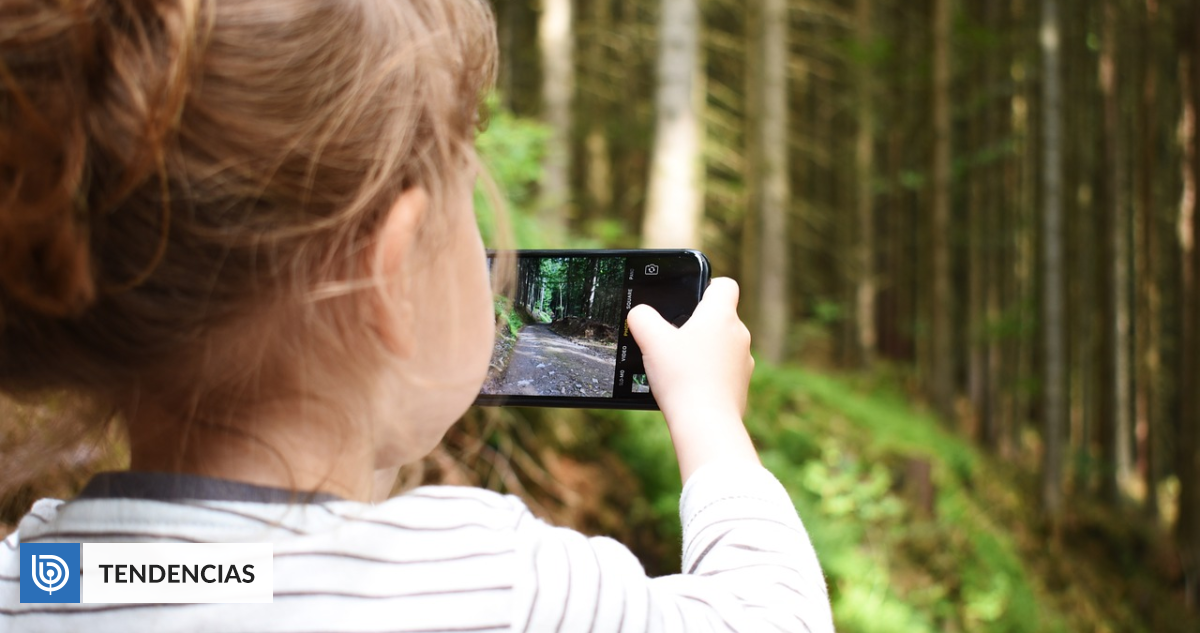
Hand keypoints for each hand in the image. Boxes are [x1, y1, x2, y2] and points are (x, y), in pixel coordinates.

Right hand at [627, 278, 759, 481]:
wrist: (705, 424)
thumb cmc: (681, 377)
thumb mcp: (650, 340)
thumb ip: (641, 318)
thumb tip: (639, 314)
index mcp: (721, 315)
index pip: (724, 285)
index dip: (707, 286)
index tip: (689, 299)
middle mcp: (739, 335)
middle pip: (720, 318)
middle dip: (697, 325)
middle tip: (672, 338)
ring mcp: (743, 363)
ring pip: (722, 347)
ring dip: (703, 352)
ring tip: (677, 367)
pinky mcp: (741, 387)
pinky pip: (723, 373)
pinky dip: (708, 376)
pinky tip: (687, 388)